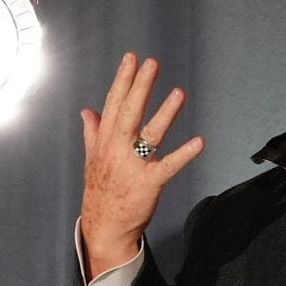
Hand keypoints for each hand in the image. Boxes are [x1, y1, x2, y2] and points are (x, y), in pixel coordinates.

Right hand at [79, 54, 204, 279]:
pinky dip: (183, 155)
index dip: (123, 80)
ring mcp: (132, 166)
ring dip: (164, 114)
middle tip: (151, 64)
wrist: (103, 226)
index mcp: (105, 140)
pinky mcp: (148, 183)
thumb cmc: (101, 190)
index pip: (113, 104)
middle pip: (129, 112)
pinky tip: (198, 142)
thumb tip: (87, 112)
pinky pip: (168, 166)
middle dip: (140, 87)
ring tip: (178, 93)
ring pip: (149, 135)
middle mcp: (117, 149)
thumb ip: (92, 132)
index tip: (131, 59)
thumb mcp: (92, 158)